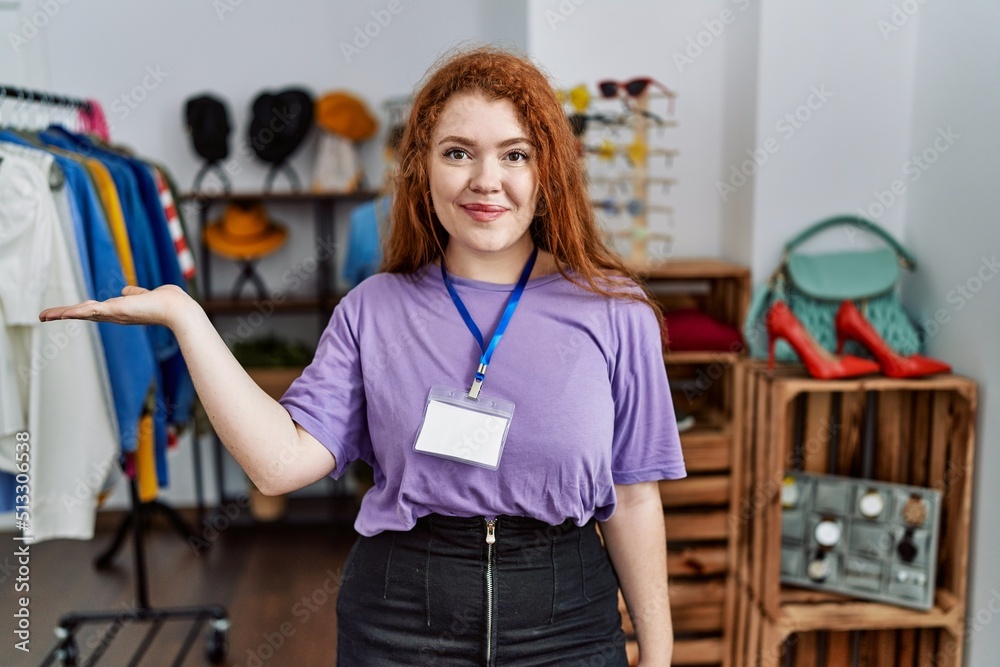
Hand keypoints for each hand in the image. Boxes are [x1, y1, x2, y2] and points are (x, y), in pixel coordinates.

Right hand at [38, 285, 195, 328]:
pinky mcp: (115, 310)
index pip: (93, 309)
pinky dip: (77, 311)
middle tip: (44, 316)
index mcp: (119, 310)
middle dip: (63, 314)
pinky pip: (91, 310)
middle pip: (82, 313)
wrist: (176, 308)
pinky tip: (63, 313)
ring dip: (63, 313)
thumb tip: (126, 291)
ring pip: (82, 313)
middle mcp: (113, 315)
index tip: (62, 312)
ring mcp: (113, 314)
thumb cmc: (165, 302)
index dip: (78, 310)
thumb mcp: (145, 295)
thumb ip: (134, 294)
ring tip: (44, 315)